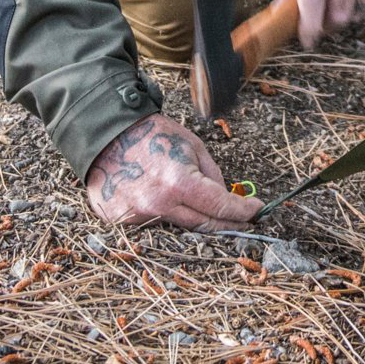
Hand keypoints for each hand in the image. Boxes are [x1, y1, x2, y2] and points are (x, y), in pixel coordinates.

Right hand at [84, 114, 261, 230]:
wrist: (106, 135)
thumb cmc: (152, 135)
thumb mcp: (192, 145)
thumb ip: (212, 175)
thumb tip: (226, 199)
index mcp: (179, 182)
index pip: (220, 207)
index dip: (244, 211)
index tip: (257, 210)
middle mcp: (159, 205)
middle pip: (204, 226)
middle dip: (228, 223)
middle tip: (244, 220)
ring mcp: (138, 216)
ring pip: (180, 228)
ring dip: (196, 219)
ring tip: (205, 209)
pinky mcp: (122, 222)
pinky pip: (155, 225)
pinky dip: (166, 216)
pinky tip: (166, 201)